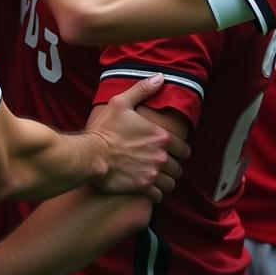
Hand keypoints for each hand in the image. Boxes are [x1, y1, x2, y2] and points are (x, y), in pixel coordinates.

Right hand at [85, 75, 189, 201]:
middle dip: (172, 166)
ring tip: (157, 177)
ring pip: (171, 183)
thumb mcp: (122, 103)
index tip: (172, 151)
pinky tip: (149, 188)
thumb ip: (143, 90)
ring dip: (166, 181)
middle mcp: (161, 156)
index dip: (179, 150)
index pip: (184, 149)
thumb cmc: (105, 129)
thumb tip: (160, 77)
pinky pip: (159, 196)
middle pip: (178, 168)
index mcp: (160, 136)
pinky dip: (156, 194)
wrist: (91, 155)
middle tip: (162, 164)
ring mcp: (153, 174)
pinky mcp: (143, 188)